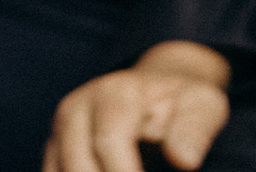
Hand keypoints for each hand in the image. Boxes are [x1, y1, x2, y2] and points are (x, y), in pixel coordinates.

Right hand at [47, 41, 233, 171]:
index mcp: (113, 93)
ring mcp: (60, 131)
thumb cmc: (180, 104)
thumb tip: (185, 160)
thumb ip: (195, 129)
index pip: (109, 141)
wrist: (154, 91)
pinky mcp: (54, 152)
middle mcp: (77, 109)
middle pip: (77, 164)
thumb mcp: (201, 105)